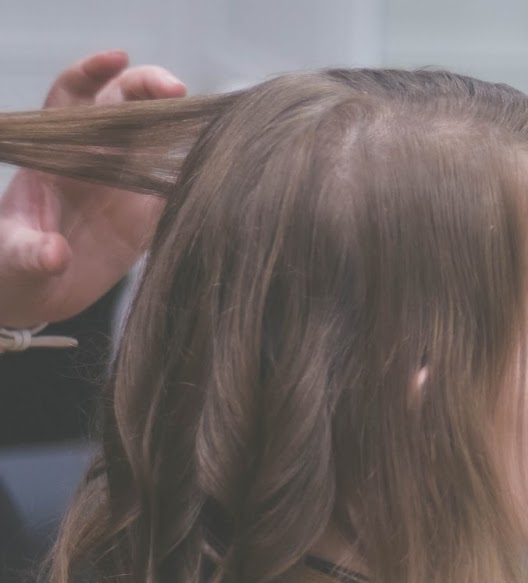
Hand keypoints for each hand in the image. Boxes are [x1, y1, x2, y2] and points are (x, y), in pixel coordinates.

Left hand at [0, 50, 185, 326]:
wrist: (37, 296)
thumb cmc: (11, 267)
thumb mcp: (12, 258)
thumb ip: (31, 251)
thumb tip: (55, 253)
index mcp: (53, 154)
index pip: (72, 98)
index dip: (93, 73)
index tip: (118, 58)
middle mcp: (92, 159)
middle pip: (123, 105)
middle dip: (149, 88)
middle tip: (176, 90)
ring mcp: (122, 185)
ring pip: (154, 138)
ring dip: (180, 124)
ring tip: (211, 122)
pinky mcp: (146, 216)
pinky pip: (175, 185)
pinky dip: (198, 173)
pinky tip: (223, 166)